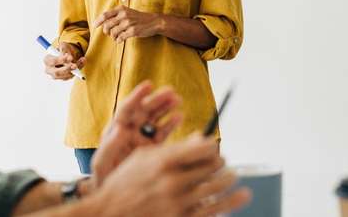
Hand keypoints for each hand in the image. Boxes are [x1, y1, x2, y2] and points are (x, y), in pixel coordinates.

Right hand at [43, 42, 84, 80]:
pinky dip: (78, 70)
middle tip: (75, 65)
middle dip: (67, 69)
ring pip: (65, 76)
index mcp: (47, 60)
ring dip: (75, 69)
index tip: (70, 57)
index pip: (52, 62)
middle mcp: (49, 70)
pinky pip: (71, 76)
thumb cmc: (63, 50)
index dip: (61, 60)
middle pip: (57, 73)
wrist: (67, 54)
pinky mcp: (63, 78)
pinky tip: (82, 62)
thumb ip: (65, 50)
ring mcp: (56, 75)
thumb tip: (69, 57)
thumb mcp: (64, 46)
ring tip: (82, 60)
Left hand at [92, 81, 182, 186]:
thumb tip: (120, 128)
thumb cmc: (104, 179)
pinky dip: (171, 124)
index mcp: (116, 131)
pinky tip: (179, 117)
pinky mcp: (153, 148)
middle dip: (157, 100)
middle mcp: (130, 131)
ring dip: (166, 108)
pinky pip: (163, 132)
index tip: (148, 85)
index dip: (137, 96)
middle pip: (144, 110)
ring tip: (177, 100)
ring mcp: (142, 139)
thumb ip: (109, 146)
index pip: (126, 109)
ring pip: (155, 118)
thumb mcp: (102, 165)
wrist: (114, 197)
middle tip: (170, 92)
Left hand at [93, 6, 162, 42]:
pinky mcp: (133, 31)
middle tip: (108, 34)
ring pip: (113, 33)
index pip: (105, 15)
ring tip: (116, 37)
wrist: (154, 21)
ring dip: (113, 37)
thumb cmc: (139, 17)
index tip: (94, 26)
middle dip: (106, 31)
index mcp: (121, 9)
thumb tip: (103, 23)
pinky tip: (120, 40)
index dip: (98, 21)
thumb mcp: (128, 12)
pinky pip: (120, 38)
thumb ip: (117, 15)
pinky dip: (118, 40)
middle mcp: (124, 15)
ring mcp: (128, 23)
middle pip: (107, 25)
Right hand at [93, 134, 251, 216]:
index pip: (205, 147)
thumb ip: (174, 148)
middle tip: (223, 163)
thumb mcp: (144, 157)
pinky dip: (229, 203)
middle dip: (221, 162)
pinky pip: (213, 211)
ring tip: (231, 177)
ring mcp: (178, 204)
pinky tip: (238, 197)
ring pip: (218, 188)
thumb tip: (202, 139)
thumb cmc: (125, 183)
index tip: (213, 148)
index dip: (212, 146)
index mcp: (164, 161)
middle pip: (214, 165)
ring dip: (229, 180)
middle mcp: (173, 182)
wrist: (109, 214)